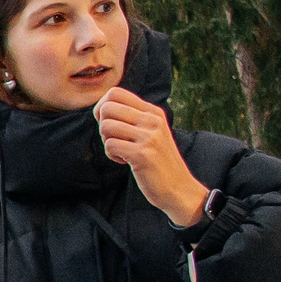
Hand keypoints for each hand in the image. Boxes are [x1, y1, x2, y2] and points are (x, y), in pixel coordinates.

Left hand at [94, 87, 208, 226]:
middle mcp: (152, 120)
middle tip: (114, 140)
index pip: (116, 93)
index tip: (108, 124)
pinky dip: (111, 155)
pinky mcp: (142, 154)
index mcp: (153, 112)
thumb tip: (102, 107)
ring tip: (121, 151)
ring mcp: (149, 137)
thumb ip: (133, 118)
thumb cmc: (158, 161)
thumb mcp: (151, 132)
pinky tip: (124, 161)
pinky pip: (110, 145)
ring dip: (107, 141)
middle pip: (107, 107)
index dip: (102, 107)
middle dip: (102, 125)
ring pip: (106, 126)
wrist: (178, 188)